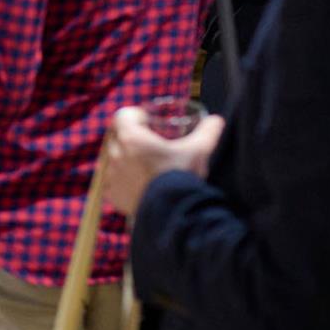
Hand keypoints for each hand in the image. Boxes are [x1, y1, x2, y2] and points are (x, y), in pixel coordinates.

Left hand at [101, 107, 225, 215]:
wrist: (172, 213)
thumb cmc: (182, 176)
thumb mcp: (198, 151)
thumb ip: (208, 132)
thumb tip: (217, 120)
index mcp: (132, 138)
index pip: (122, 115)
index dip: (133, 116)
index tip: (147, 123)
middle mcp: (117, 155)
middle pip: (117, 137)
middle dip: (130, 138)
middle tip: (149, 145)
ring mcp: (113, 176)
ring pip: (114, 160)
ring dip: (126, 160)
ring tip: (145, 166)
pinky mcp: (114, 195)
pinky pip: (114, 183)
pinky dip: (124, 182)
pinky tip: (140, 185)